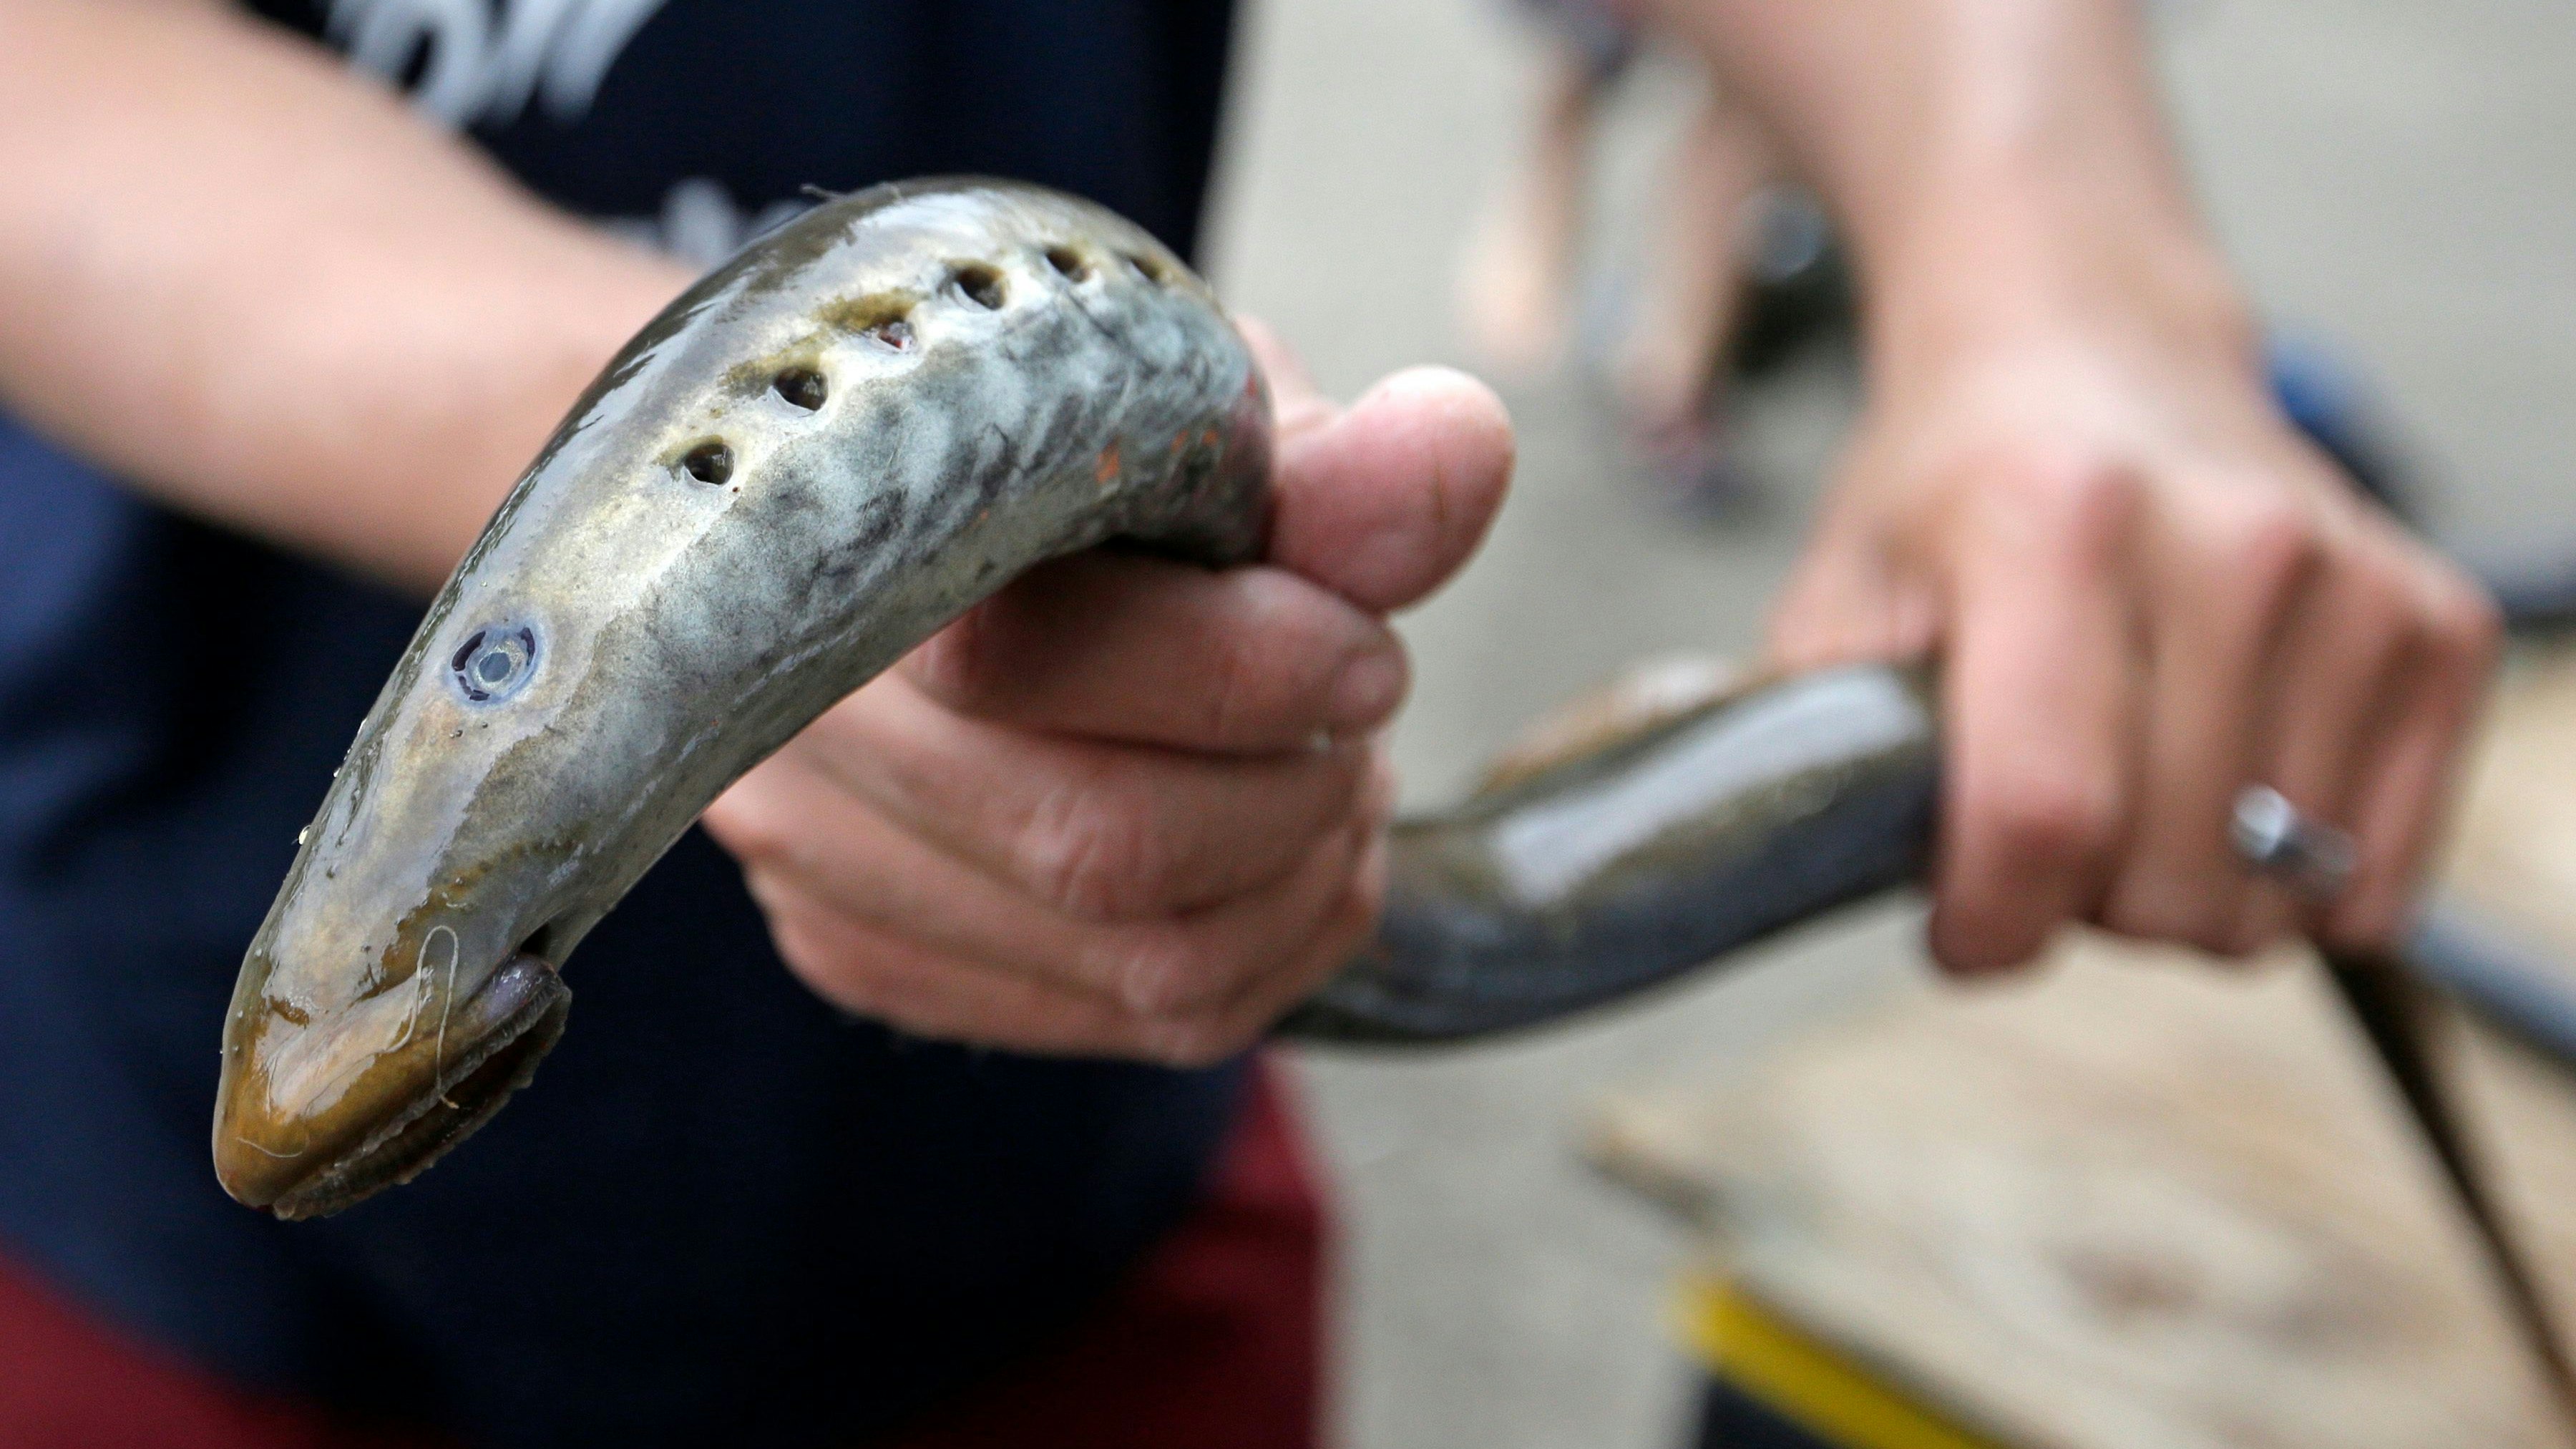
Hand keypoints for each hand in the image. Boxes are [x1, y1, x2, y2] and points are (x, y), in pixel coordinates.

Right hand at [702, 329, 1510, 1062]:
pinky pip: (1117, 1020)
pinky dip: (1253, 956)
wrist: (903, 508)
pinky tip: (1270, 860)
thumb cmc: (1065, 444)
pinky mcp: (856, 944)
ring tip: (1334, 788)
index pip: (1045, 662)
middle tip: (1359, 729)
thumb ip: (1327, 463)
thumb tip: (1463, 450)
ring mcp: (808, 848)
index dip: (1252, 674)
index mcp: (848, 529)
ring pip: (1134, 966)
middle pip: (1102, 849)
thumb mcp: (1199, 415)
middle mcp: (793, 709)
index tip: (1364, 652)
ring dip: (1298, 891)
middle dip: (1294, 801)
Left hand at [1768, 234, 2498, 973]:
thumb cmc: (1955, 490)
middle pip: (2163, 883)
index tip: (1961, 924)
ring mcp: (2351, 583)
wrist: (2090, 349)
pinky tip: (2224, 787)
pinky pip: (2372, 882)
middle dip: (2078, 900)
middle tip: (2041, 813)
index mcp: (2050, 521)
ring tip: (2128, 780)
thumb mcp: (1839, 600)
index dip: (1989, 918)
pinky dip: (2288, 879)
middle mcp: (2228, 540)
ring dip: (2180, 889)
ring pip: (2266, 897)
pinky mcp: (2438, 628)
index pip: (2041, 812)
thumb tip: (1827, 882)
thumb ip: (1821, 752)